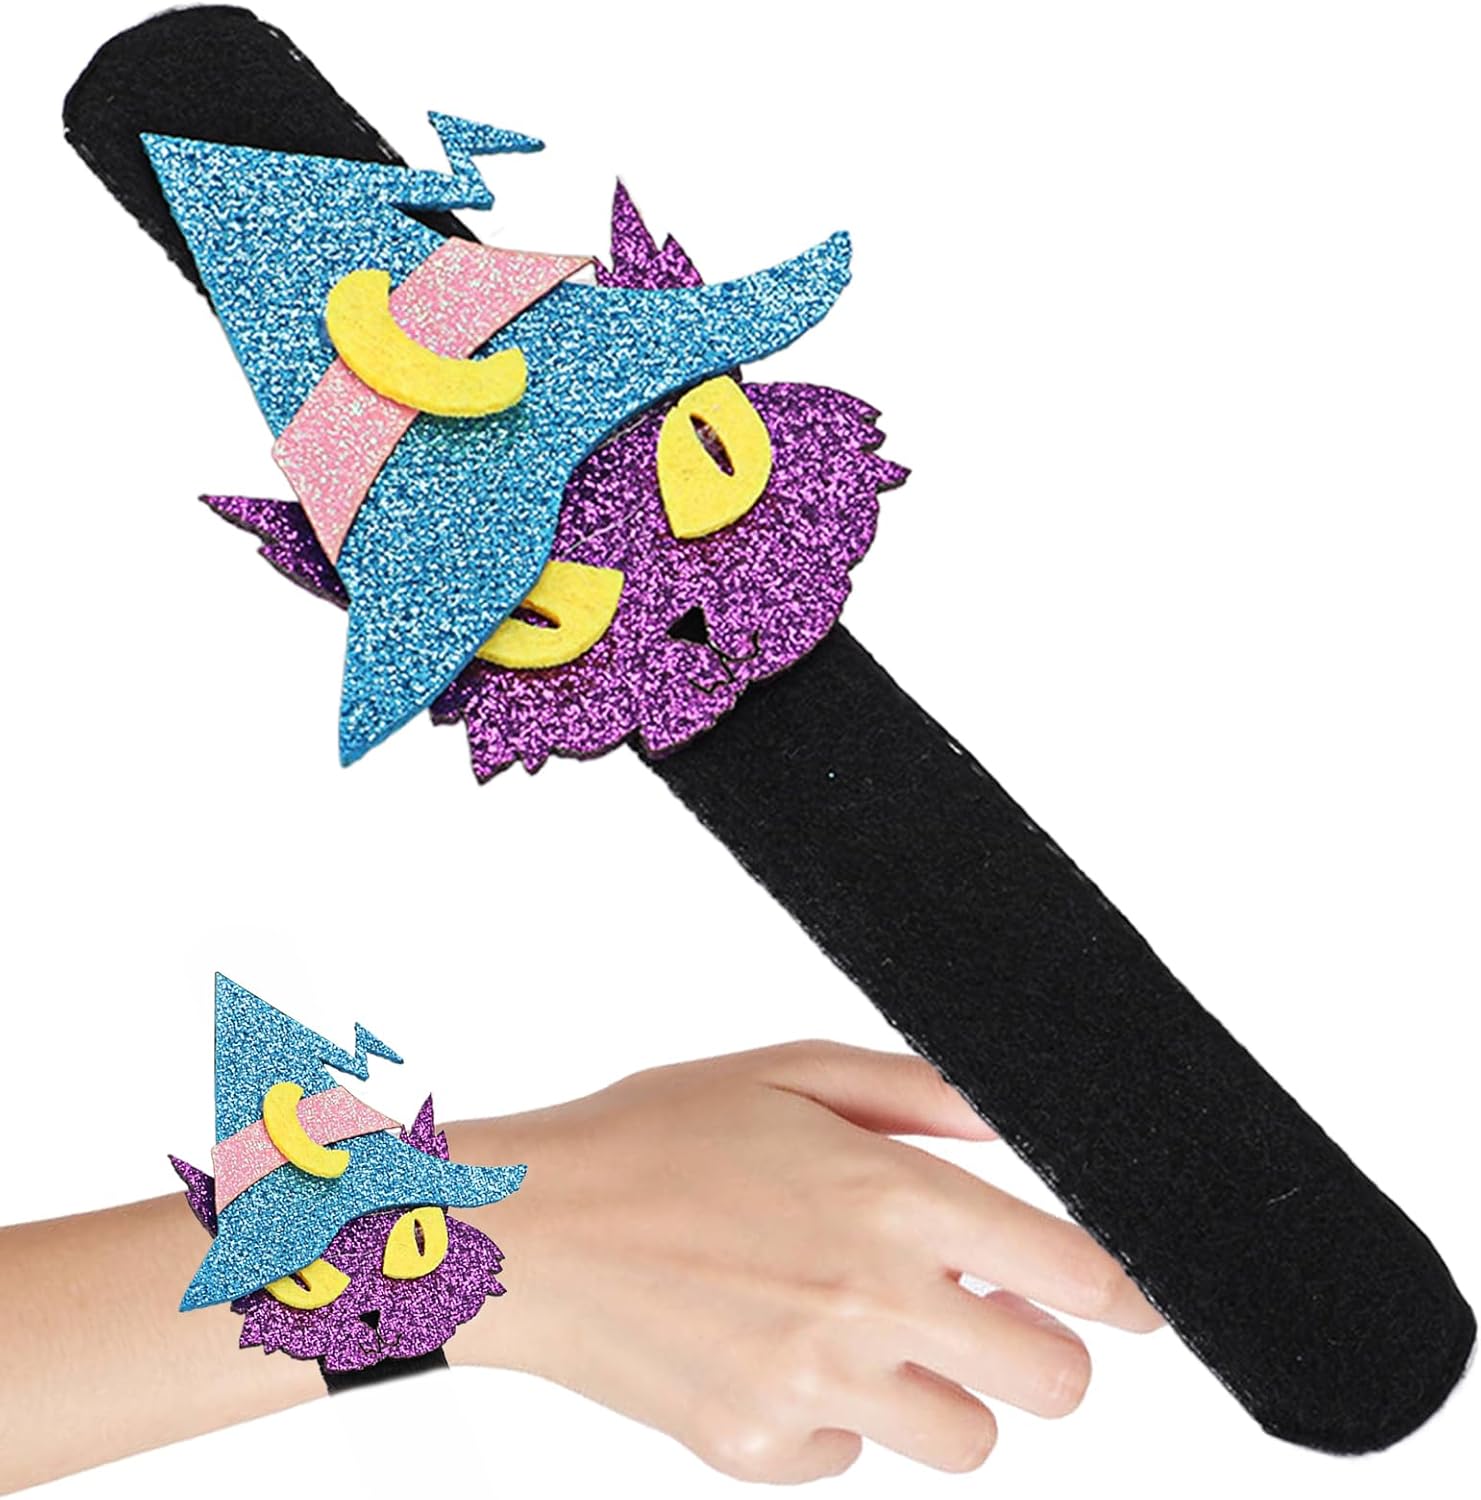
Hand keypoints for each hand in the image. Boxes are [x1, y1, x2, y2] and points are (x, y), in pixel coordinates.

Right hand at [446, 1041, 1160, 1482]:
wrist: (529, 1230)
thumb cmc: (652, 1135)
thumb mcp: (789, 1074)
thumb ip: (918, 1094)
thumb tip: (1013, 1124)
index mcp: (886, 1200)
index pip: (1073, 1273)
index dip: (1125, 1291)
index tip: (1131, 1302)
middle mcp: (867, 1304)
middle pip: (1053, 1384)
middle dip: (1045, 1352)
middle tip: (994, 1314)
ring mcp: (815, 1390)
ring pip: (968, 1441)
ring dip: (950, 1393)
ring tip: (878, 1331)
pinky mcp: (761, 1451)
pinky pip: (854, 1456)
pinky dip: (841, 1416)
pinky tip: (781, 1348)